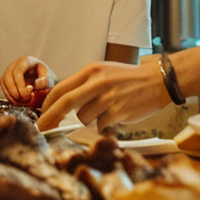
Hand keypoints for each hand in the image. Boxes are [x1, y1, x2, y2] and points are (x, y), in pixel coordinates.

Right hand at [0, 56, 51, 104]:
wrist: (41, 79)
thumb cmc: (44, 78)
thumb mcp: (49, 78)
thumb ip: (44, 81)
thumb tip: (36, 84)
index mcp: (26, 61)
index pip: (18, 71)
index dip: (20, 85)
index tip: (29, 93)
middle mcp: (15, 64)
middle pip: (8, 77)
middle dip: (15, 92)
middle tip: (26, 99)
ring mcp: (8, 71)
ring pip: (4, 83)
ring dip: (12, 95)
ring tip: (24, 101)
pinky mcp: (5, 79)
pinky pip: (4, 88)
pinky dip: (10, 97)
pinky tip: (19, 101)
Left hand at [36, 60, 167, 130]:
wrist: (157, 81)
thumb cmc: (128, 78)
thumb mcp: (103, 72)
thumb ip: (84, 85)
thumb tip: (61, 103)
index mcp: (91, 71)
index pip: (62, 88)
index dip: (48, 103)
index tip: (42, 114)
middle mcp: (98, 82)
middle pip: (66, 102)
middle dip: (50, 118)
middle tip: (42, 128)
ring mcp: (109, 97)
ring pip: (84, 117)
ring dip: (89, 119)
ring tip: (105, 110)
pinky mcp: (119, 111)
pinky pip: (100, 125)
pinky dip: (104, 124)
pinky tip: (116, 115)